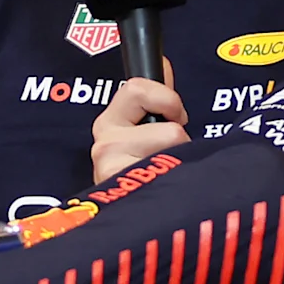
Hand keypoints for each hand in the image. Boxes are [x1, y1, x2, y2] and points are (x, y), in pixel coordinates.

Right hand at [90, 67, 187, 183]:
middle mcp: (104, 144)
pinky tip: (162, 192)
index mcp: (109, 123)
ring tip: (165, 178)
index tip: (172, 117)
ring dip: (179, 162)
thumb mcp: (147, 128)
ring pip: (172, 144)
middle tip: (170, 154)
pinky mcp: (122, 187)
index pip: (137, 87)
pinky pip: (169, 171)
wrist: (132, 221)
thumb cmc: (143, 173)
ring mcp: (111, 167)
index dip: (166, 99)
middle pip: (167, 126)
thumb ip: (157, 97)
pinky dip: (176, 179)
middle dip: (178, 138)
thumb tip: (162, 62)